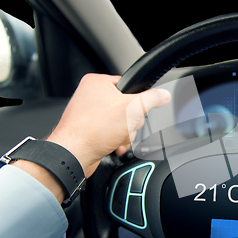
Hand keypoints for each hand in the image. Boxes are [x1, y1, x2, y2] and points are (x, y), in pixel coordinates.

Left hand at [47, 74, 170, 177]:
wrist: (74, 154)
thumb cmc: (92, 130)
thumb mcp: (132, 109)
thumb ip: (152, 99)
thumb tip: (163, 94)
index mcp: (97, 83)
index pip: (129, 86)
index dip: (137, 101)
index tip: (136, 110)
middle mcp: (90, 95)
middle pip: (127, 106)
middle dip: (130, 122)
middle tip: (124, 126)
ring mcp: (89, 113)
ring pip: (121, 121)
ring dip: (125, 133)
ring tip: (117, 138)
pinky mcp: (89, 129)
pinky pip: (111, 131)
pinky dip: (116, 140)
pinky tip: (113, 144)